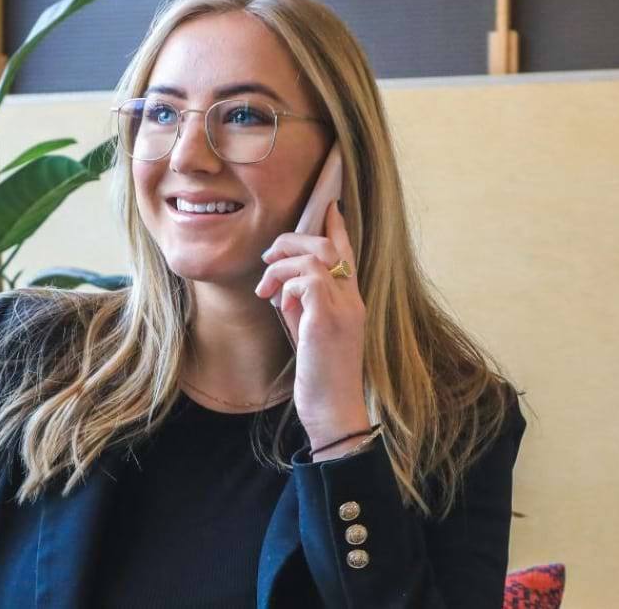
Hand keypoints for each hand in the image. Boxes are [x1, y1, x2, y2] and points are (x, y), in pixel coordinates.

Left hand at [254, 200, 369, 454]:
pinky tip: (278, 303)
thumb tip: (283, 288)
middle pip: (327, 246)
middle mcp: (352, 300)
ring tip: (265, 287)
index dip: (336, 227)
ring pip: (315, 257)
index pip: (347, 253)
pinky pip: (307, 280)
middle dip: (292, 241)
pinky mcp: (328, 321)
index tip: (328, 206)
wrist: (333, 412)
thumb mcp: (309, 334)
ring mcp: (344, 309)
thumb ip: (302, 307)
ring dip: (282, 265)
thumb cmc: (320, 378)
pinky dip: (287, 285)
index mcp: (351, 302)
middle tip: (268, 258)